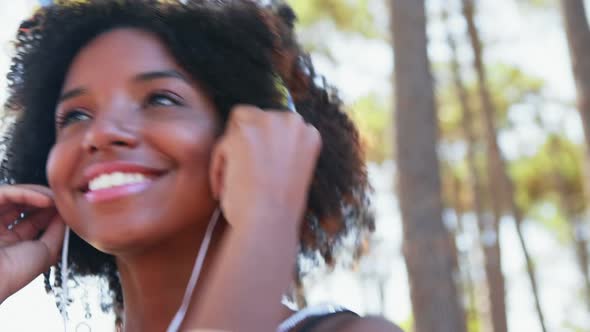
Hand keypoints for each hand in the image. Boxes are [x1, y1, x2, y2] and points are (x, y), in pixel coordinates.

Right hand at [0, 184, 64, 302]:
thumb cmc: (16, 272)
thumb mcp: (46, 252)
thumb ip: (57, 232)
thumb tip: (65, 215)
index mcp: (12, 245)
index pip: (33, 222)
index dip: (50, 213)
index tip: (67, 209)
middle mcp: (0, 232)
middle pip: (24, 207)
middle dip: (45, 201)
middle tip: (62, 200)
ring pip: (15, 197)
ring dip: (39, 195)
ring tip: (56, 199)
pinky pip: (5, 194)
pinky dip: (27, 193)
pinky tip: (46, 199)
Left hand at [209, 105, 321, 232]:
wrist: (270, 222)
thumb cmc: (279, 211)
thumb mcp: (293, 173)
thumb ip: (282, 153)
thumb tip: (259, 146)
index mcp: (309, 133)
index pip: (278, 124)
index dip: (264, 144)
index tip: (257, 166)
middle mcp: (292, 122)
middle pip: (256, 116)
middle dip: (245, 140)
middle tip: (241, 170)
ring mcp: (267, 124)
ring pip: (236, 124)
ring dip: (231, 150)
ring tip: (233, 179)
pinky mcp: (243, 134)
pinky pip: (221, 145)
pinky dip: (219, 167)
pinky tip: (224, 189)